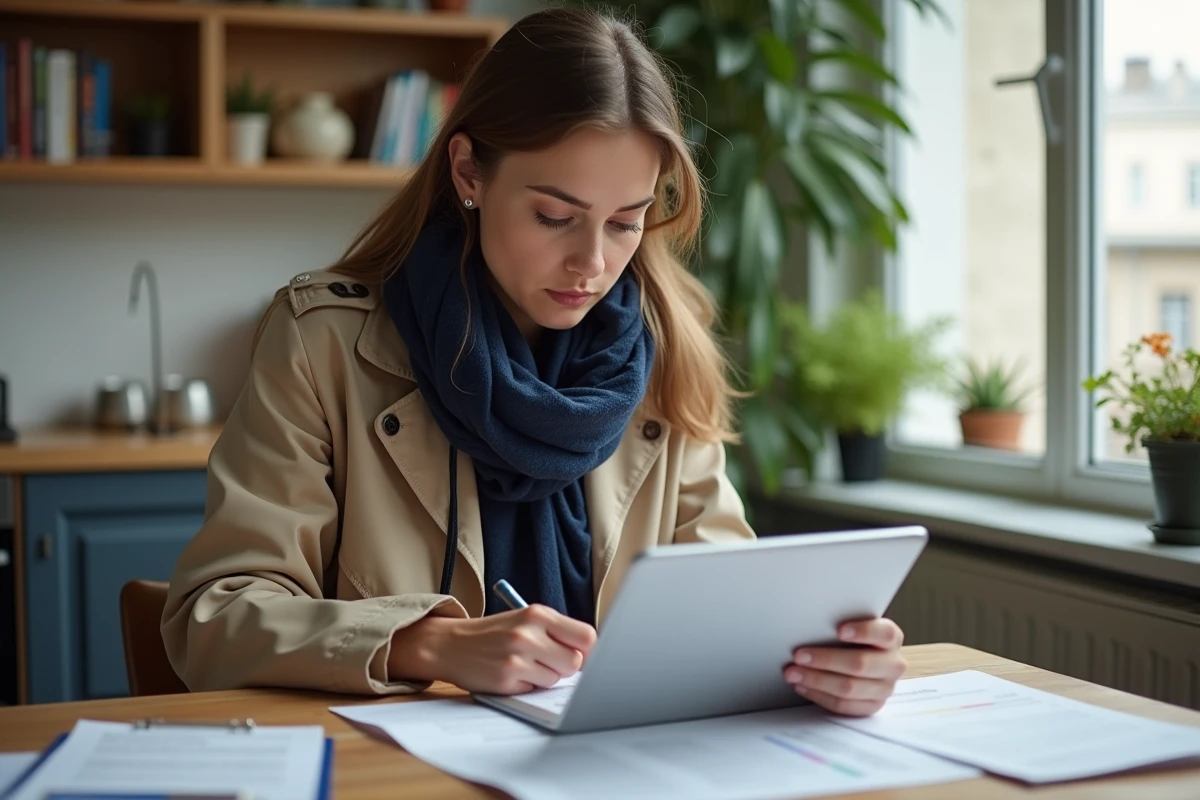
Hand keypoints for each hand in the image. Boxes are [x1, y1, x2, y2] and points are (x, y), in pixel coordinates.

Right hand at [388, 604, 596, 694]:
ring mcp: (516, 658)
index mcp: (537, 613)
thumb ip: (556, 631)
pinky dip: (528, 687)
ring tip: (525, 666)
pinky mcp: (506, 680)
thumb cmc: (493, 633)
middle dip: (567, 667)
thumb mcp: (524, 619)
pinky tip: (512, 675)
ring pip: (556, 679)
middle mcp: (528, 633)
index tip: (582, 655)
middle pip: (575, 662)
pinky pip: (534, 690)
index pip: (585, 635)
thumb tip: (591, 654)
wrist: (450, 643)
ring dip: (545, 677)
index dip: (589, 650)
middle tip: (549, 662)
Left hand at [783, 618, 905, 716]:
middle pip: (860, 664)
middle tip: (799, 655)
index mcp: (892, 639)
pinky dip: (819, 696)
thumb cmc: (852, 639)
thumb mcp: (852, 626)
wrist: (862, 660)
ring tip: (794, 673)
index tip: (839, 630)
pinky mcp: (872, 706)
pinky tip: (803, 687)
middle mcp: (893, 664)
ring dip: (816, 680)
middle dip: (826, 660)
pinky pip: (844, 706)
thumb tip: (810, 623)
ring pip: (849, 688)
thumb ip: (840, 624)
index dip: (863, 631)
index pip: (885, 634)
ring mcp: (884, 688)